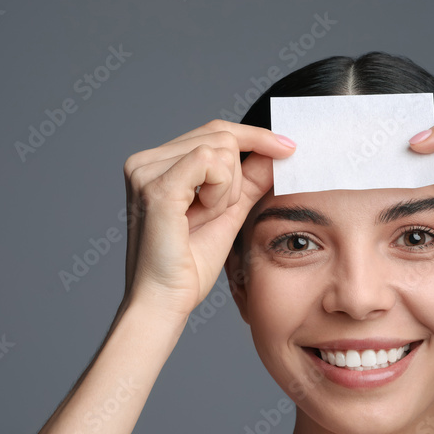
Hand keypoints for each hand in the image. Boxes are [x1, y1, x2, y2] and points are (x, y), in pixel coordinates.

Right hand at [120, 120, 295, 317]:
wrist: (164, 302)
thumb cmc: (187, 267)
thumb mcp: (228, 213)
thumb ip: (249, 181)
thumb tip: (276, 152)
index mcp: (155, 165)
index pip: (213, 131)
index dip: (254, 136)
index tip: (289, 147)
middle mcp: (144, 162)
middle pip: (220, 136)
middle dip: (237, 177)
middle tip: (220, 212)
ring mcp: (145, 172)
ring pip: (220, 148)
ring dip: (227, 189)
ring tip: (203, 219)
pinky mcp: (156, 187)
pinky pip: (211, 163)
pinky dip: (221, 191)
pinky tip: (203, 214)